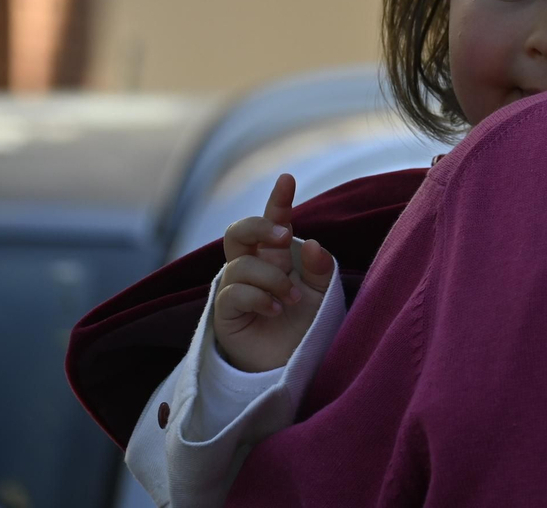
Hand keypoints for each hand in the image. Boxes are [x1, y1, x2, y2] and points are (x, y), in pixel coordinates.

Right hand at [212, 173, 334, 372]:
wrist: (294, 368)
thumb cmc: (307, 328)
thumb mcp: (322, 295)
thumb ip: (321, 269)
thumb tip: (314, 244)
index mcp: (277, 258)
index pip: (274, 223)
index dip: (278, 201)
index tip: (288, 179)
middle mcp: (253, 268)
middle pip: (237, 232)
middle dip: (260, 227)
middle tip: (286, 237)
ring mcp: (235, 289)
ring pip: (241, 265)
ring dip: (271, 279)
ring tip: (291, 299)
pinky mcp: (224, 314)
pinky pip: (233, 293)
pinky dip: (258, 298)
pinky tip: (275, 310)